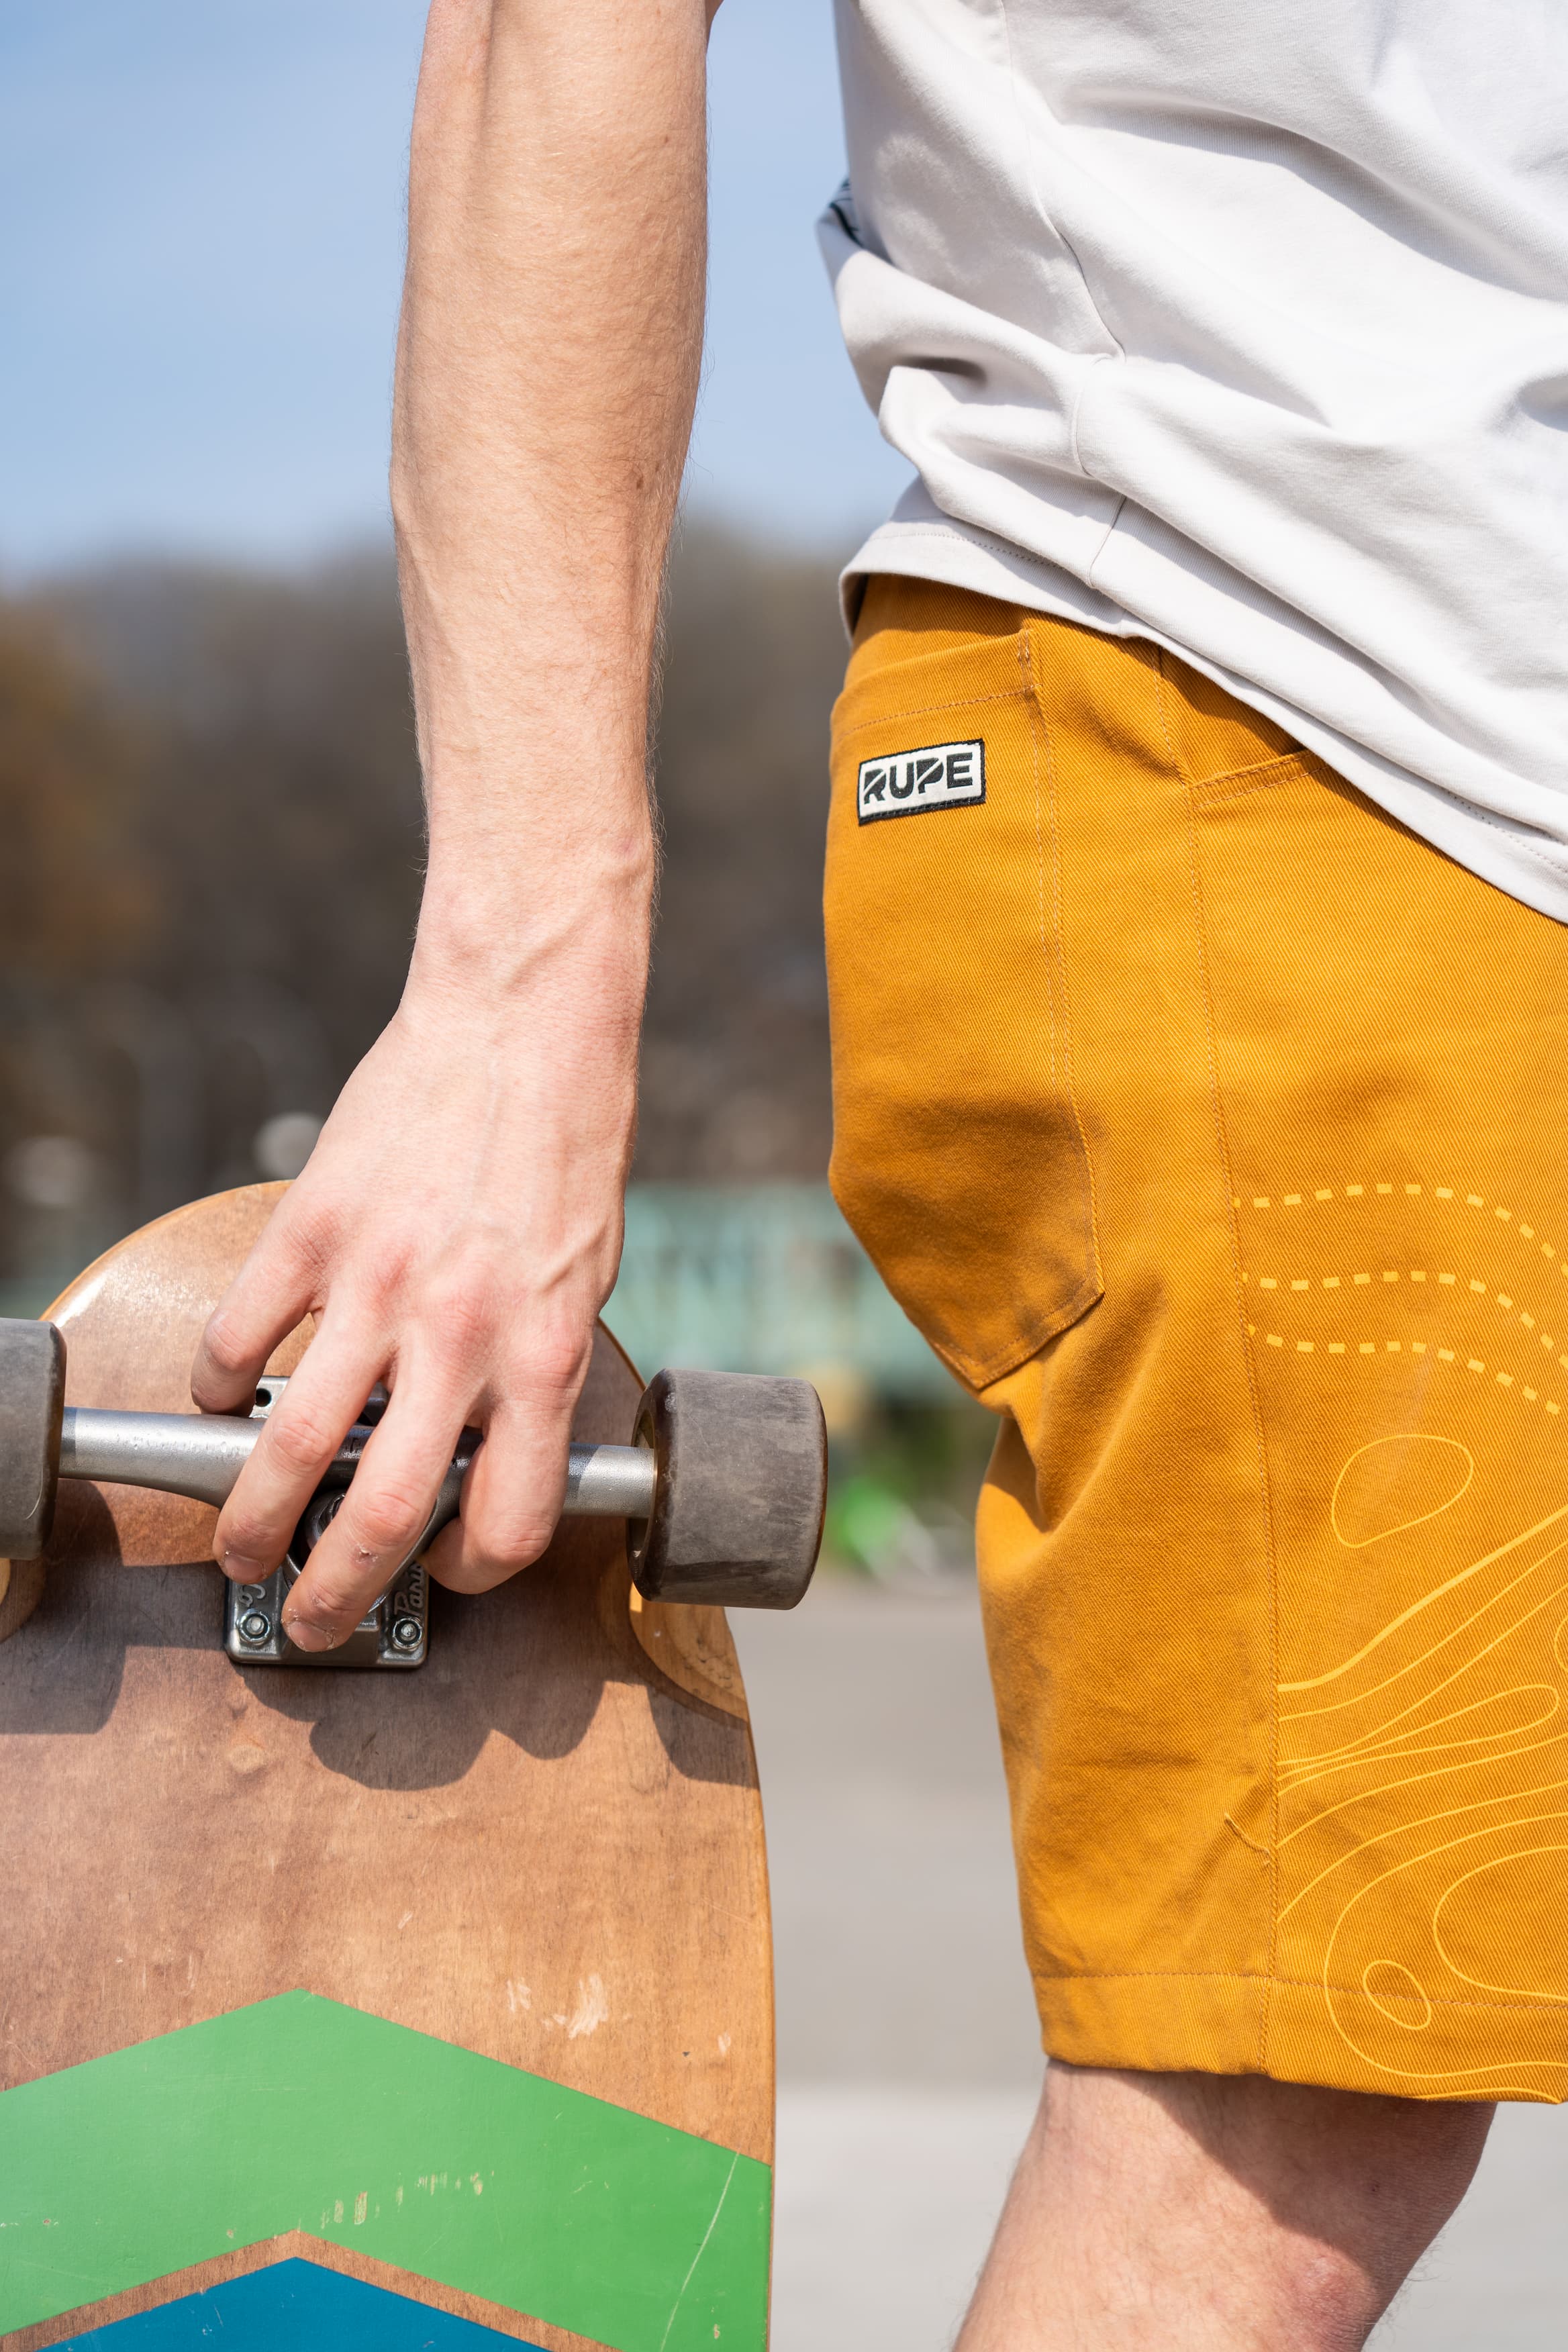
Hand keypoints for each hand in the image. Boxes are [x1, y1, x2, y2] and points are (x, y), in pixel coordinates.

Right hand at [191, 914, 643, 1648]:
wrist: (526, 1024)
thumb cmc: (568, 1146)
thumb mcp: (583, 1278)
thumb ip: (534, 1368)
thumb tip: (485, 1448)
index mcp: (541, 1354)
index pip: (505, 1519)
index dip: (473, 1573)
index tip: (446, 1574)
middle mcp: (458, 1335)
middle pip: (377, 1515)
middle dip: (336, 1593)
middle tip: (314, 1620)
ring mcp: (375, 1285)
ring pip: (288, 1447)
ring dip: (250, 1519)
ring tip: (238, 1547)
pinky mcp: (310, 1230)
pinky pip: (237, 1336)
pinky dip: (214, 1383)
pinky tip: (218, 1397)